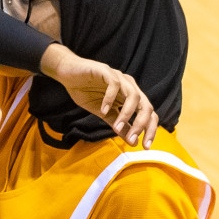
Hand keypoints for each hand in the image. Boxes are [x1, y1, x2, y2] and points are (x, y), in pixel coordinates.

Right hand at [40, 43, 158, 146]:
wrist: (68, 74)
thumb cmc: (85, 92)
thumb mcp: (103, 113)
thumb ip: (118, 125)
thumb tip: (133, 142)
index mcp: (132, 97)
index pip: (149, 114)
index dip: (150, 130)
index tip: (145, 146)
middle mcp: (130, 87)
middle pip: (146, 106)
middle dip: (141, 124)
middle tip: (132, 139)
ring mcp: (120, 78)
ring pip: (134, 96)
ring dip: (127, 114)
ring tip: (116, 127)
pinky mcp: (106, 71)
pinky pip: (114, 85)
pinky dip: (110, 99)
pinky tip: (102, 110)